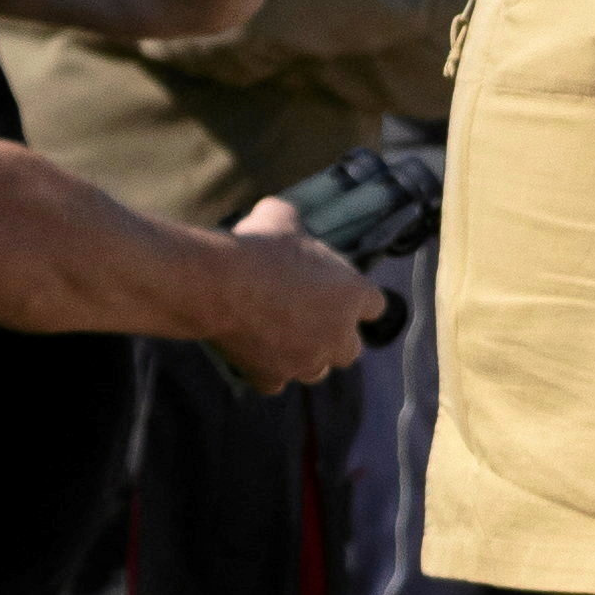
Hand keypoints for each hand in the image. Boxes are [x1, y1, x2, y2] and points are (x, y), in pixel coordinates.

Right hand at [204, 204, 380, 390]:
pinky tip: (253, 358)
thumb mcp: (279, 218)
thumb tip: (280, 212)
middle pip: (350, 349)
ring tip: (282, 342)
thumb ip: (291, 221)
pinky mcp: (273, 376)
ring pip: (317, 371)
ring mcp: (307, 360)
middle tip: (309, 323)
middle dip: (334, 339)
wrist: (219, 283)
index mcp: (353, 295)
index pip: (375, 306)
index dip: (357, 302)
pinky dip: (266, 373)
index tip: (340, 296)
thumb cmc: (258, 247)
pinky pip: (276, 383)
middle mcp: (338, 334)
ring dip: (305, 359)